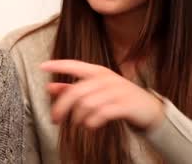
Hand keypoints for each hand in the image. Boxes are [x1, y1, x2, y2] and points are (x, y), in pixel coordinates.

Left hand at [40, 60, 163, 130]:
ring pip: (87, 103)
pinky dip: (91, 121)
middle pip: (76, 91)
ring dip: (77, 117)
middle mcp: (105, 78)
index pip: (74, 65)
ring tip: (76, 123)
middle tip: (55, 118)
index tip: (42, 66)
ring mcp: (116, 91)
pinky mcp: (125, 105)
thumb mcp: (94, 89)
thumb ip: (71, 87)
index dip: (58, 65)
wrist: (149, 108)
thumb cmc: (116, 97)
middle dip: (62, 106)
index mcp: (97, 71)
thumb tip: (49, 87)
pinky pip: (102, 113)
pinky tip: (89, 125)